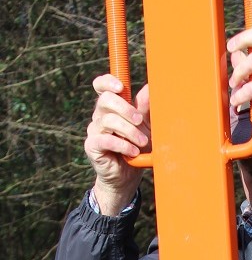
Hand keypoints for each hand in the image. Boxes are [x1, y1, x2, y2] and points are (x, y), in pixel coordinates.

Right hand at [85, 75, 150, 213]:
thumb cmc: (137, 149)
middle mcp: (100, 116)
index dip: (108, 82)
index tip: (120, 86)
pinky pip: (105, 140)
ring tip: (142, 143)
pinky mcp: (92, 146)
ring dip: (129, 131)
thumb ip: (145, 108)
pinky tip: (132, 152)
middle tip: (140, 121)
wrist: (129, 177)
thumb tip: (150, 88)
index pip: (101, 86)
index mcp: (111, 107)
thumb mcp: (145, 127)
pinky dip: (122, 145)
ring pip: (108, 120)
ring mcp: (94, 130)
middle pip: (106, 100)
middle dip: (126, 109)